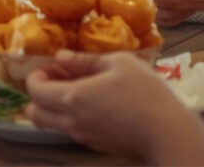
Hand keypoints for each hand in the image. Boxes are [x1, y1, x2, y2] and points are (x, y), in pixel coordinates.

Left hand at [26, 50, 203, 159]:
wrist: (169, 134)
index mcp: (72, 98)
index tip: (56, 65)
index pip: (34, 90)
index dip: (38, 74)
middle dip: (39, 93)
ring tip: (80, 89)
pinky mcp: (97, 146)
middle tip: (61, 78)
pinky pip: (71, 131)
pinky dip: (71, 117)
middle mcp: (71, 121)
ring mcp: (83, 137)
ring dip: (54, 106)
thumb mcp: (119, 63)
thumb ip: (84, 60)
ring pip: (51, 124)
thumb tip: (60, 57)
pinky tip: (95, 103)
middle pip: (34, 113)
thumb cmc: (146, 92)